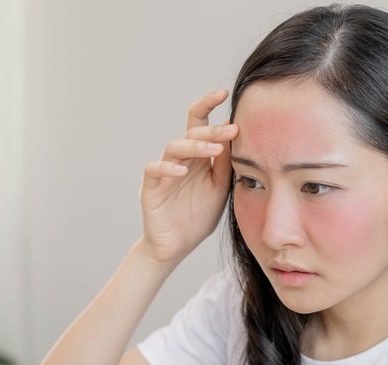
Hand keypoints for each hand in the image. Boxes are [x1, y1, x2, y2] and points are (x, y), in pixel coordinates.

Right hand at [139, 90, 237, 264]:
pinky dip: (168, 168)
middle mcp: (179, 159)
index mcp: (196, 157)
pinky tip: (183, 171)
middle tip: (233, 130)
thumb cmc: (197, 216)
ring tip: (214, 150)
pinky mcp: (150, 189)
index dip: (208, 105)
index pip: (199, 123)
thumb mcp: (220, 187)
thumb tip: (237, 134)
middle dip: (212, 129)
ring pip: (174, 146)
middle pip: (191, 132)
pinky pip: (154, 170)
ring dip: (195, 146)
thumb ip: (226, 163)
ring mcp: (163, 173)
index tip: (226, 93)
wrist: (176, 247)